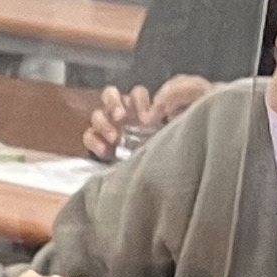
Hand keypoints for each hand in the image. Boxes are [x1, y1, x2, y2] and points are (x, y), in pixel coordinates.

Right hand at [81, 75, 209, 156]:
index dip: (140, 101)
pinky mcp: (99, 147)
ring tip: (114, 137)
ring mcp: (110, 131)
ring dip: (103, 123)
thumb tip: (168, 103)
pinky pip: (88, 136)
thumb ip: (185, 101)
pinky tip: (105, 151)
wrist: (166, 183)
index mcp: (144, 110)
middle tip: (122, 117)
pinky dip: (94, 141)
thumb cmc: (177, 149)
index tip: (148, 117)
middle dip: (113, 102)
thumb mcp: (188, 120)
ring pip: (97, 115)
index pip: (136, 94)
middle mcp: (125, 117)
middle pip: (110, 95)